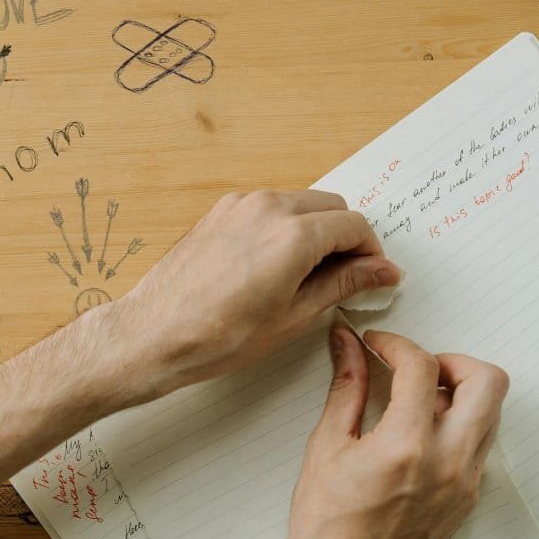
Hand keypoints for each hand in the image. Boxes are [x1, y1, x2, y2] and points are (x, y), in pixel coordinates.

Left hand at [98, 190, 400, 404]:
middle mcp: (267, 207)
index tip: (372, 276)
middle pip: (330, 206)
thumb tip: (382, 271)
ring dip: (314, 230)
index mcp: (293, 234)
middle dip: (345, 237)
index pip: (354, 225)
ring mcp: (239, 205)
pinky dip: (283, 227)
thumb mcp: (295, 316)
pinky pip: (267, 208)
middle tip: (344, 278)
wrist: (156, 332)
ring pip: (299, 204)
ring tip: (306, 276)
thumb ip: (344, 284)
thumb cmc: (220, 334)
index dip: (370, 252)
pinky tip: (274, 266)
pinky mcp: (220, 212)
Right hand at [288, 326, 508, 538]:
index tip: (378, 345)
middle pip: (487, 382)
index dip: (397, 344)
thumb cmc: (329, 527)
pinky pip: (480, 443)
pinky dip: (459, 422)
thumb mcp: (326, 447)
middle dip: (451, 359)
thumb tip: (348, 348)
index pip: (422, 367)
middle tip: (416, 365)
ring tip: (418, 397)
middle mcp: (446, 464)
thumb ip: (345, 388)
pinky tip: (422, 428)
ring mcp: (463, 483)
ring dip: (460, 391)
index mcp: (405, 448)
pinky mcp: (467, 497)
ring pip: (492, 412)